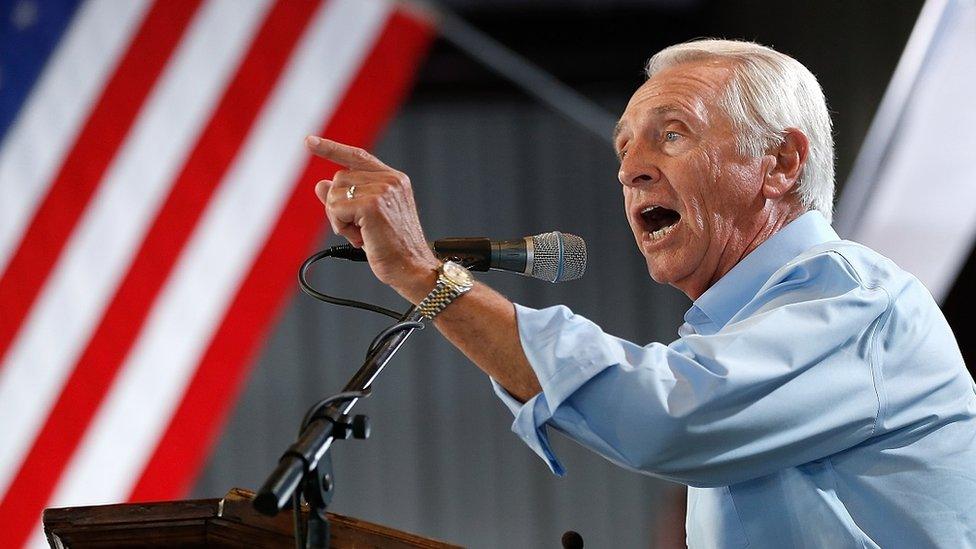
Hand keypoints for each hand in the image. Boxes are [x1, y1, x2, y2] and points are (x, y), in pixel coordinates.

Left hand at [307, 136, 439, 302]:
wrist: (413, 268)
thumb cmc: (394, 248)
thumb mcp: (367, 219)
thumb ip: (347, 198)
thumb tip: (320, 184)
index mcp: (394, 180)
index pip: (357, 157)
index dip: (332, 149)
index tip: (309, 141)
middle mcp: (390, 180)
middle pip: (339, 178)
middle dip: (339, 206)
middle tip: (359, 229)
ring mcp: (382, 190)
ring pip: (334, 194)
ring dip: (340, 219)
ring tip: (363, 234)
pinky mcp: (372, 205)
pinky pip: (335, 209)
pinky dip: (341, 227)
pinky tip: (361, 238)